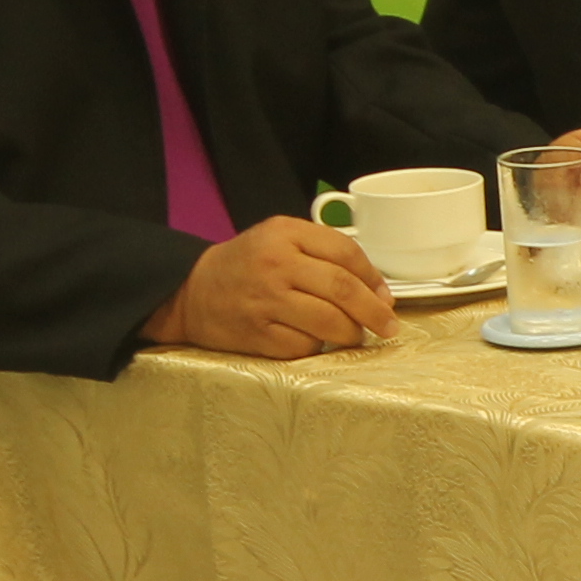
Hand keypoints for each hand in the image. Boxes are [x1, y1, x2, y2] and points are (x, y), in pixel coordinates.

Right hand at [141, 217, 392, 357]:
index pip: (345, 252)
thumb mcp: (281, 239)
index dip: (373, 277)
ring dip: (352, 334)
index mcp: (284, 234)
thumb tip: (377, 290)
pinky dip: (318, 346)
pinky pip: (305, 345)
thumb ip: (325, 253)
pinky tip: (317, 341)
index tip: (385, 296)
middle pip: (343, 289)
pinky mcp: (257, 334)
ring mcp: (265, 301)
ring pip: (329, 322)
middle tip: (388, 326)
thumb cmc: (248, 265)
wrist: (192, 291)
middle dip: (375, 312)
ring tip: (355, 335)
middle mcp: (275, 265)